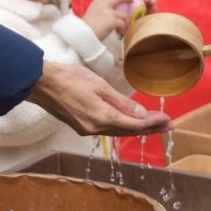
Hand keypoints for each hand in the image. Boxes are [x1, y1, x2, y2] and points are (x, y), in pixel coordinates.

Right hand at [26, 61, 170, 135]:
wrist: (42, 83)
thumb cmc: (70, 78)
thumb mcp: (99, 85)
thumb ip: (120, 101)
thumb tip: (141, 115)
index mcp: (101, 118)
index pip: (134, 125)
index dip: (153, 124)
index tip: (168, 121)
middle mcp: (95, 128)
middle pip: (127, 132)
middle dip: (149, 129)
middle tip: (168, 126)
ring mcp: (86, 129)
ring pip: (117, 132)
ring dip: (136, 129)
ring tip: (154, 125)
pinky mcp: (81, 126)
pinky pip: (107, 129)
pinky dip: (121, 126)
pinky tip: (128, 122)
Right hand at [82, 0, 132, 39]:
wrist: (82, 35)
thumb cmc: (86, 26)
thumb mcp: (92, 11)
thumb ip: (101, 7)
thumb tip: (113, 8)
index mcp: (97, 1)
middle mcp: (103, 4)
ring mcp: (108, 12)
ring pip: (124, 14)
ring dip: (125, 21)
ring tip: (121, 27)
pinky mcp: (112, 21)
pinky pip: (123, 23)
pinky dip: (122, 29)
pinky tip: (118, 32)